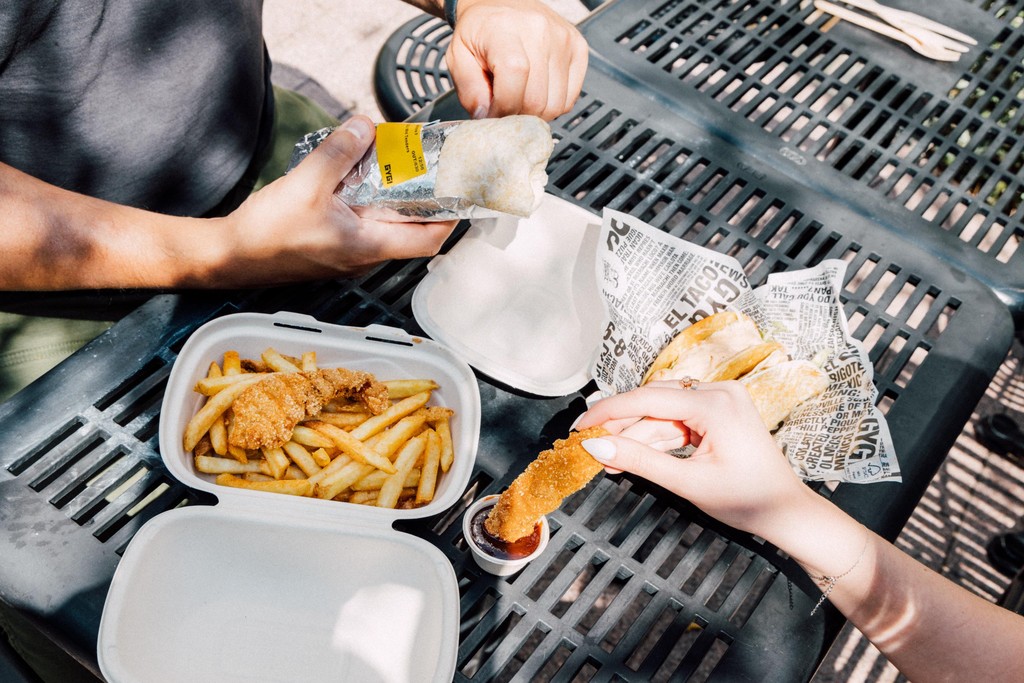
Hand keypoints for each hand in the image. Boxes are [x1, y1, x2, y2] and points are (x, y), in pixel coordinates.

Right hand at [206, 116, 456, 286]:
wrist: (229, 257)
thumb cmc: (267, 234)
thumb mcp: (306, 183)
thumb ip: (339, 153)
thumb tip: (365, 126)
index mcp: (369, 247)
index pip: (430, 240)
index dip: (451, 217)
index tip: (457, 190)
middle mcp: (365, 257)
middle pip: (412, 231)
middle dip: (424, 200)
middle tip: (427, 167)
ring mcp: (349, 255)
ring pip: (387, 227)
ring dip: (395, 200)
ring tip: (394, 166)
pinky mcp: (332, 249)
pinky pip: (364, 226)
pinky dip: (370, 204)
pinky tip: (356, 180)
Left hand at [446, 0, 587, 119]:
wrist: (501, 3)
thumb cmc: (480, 31)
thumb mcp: (458, 56)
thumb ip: (468, 89)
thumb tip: (485, 117)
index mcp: (505, 30)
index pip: (515, 77)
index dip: (503, 107)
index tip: (493, 112)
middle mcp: (540, 31)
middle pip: (537, 100)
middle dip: (518, 115)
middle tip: (505, 106)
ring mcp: (563, 40)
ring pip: (556, 105)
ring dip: (537, 112)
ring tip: (521, 97)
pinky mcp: (578, 48)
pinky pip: (570, 98)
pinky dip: (553, 104)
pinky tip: (538, 91)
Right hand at [575, 380, 815, 538]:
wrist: (786, 511)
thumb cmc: (747, 500)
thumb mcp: (687, 482)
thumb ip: (639, 461)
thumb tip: (597, 448)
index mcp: (715, 404)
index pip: (647, 399)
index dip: (607, 413)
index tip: (580, 428)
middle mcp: (719, 392)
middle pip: (652, 402)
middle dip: (620, 426)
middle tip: (588, 446)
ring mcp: (720, 400)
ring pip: (662, 412)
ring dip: (635, 435)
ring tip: (609, 458)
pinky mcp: (719, 412)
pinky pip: (677, 420)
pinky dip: (656, 438)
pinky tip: (632, 454)